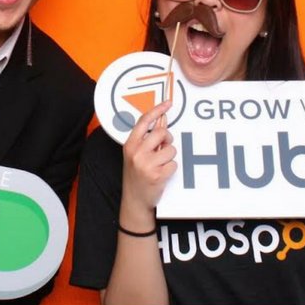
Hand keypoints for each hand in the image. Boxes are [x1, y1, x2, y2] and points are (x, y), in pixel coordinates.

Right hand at [120, 101, 175, 224]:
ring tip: (159, 165)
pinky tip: (162, 174)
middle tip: (162, 149)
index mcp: (130, 145)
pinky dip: (171, 169)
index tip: (168, 103)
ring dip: (169, 157)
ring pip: (171, 149)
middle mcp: (136, 153)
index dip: (157, 110)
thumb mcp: (135, 155)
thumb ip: (146, 139)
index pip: (144, 121)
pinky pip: (174, 164)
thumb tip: (161, 122)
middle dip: (167, 140)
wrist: (134, 200)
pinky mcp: (157, 175)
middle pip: (162, 133)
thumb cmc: (136, 175)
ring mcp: (146, 164)